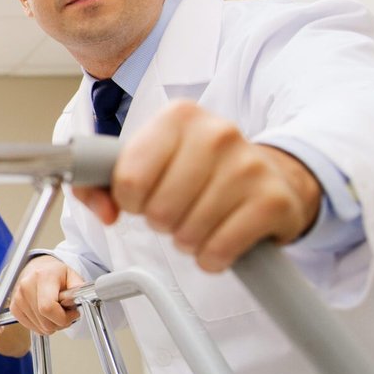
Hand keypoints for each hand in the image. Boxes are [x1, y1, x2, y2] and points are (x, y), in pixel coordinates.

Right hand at [7, 256, 85, 336]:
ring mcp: (18, 298)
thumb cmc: (55, 274)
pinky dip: (41, 325)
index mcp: (43, 277)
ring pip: (39, 328)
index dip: (63, 318)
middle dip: (60, 323)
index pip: (48, 308)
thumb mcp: (72, 276)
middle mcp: (27, 286)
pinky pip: (31, 327)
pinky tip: (45, 314)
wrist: (37, 267)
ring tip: (55, 311)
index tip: (72, 313)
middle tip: (66, 313)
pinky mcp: (14, 307)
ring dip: (51, 325)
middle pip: (45, 322)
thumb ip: (79, 288)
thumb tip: (78, 300)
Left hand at [75, 100, 322, 272]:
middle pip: (158, 209)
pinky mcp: (272, 201)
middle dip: (160, 221)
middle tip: (177, 210)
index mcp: (178, 117)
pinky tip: (219, 239)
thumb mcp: (148, 162)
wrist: (271, 176)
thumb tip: (104, 211)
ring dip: (186, 240)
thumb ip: (101, 183)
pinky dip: (211, 257)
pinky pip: (219, 250)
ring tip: (200, 221)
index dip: (130, 199)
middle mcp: (217, 134)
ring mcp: (249, 166)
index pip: (128, 177)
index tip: (143, 196)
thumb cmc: (199, 171)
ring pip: (188, 233)